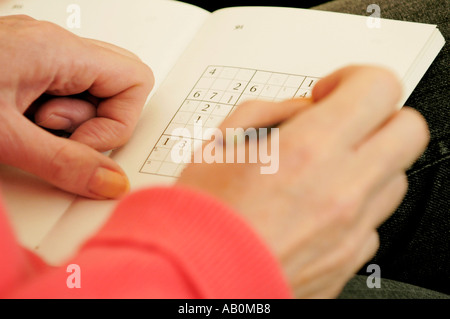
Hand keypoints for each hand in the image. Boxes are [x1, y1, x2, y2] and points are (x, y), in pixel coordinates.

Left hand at [0, 15, 153, 198]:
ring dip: (66, 123)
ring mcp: (38, 55)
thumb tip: (112, 182)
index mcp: (58, 50)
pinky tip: (17, 124)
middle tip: (58, 136)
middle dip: (97, 122)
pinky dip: (48, 119)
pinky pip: (60, 94)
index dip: (117, 125)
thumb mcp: (3, 135)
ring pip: (88, 94)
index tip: (84, 146)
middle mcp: (53, 46)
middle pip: (117, 85)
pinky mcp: (23, 68)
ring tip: (24, 128)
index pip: (135, 82)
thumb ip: (63, 163)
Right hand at [177, 65, 428, 297]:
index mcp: (308, 150)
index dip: (356, 79)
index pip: (378, 88)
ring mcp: (352, 230)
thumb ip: (265, 112)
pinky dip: (353, 204)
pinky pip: (372, 220)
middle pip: (408, 130)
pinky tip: (317, 207)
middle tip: (343, 123)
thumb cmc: (202, 219)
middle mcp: (341, 190)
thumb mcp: (221, 144)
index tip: (330, 94)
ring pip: (396, 177)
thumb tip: (297, 109)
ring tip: (325, 169)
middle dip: (379, 117)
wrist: (198, 279)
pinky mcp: (349, 259)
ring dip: (368, 162)